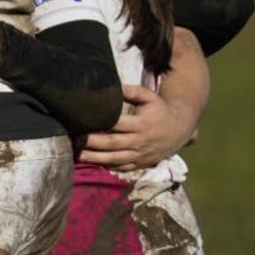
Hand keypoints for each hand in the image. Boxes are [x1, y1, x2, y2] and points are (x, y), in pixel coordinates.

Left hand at [78, 83, 199, 170]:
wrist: (181, 128)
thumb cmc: (159, 109)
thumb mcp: (149, 96)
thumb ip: (132, 91)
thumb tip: (113, 87)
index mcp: (140, 124)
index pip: (115, 124)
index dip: (99, 124)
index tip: (81, 122)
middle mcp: (140, 141)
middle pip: (112, 143)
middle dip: (91, 143)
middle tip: (73, 140)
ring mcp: (140, 154)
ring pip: (114, 159)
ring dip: (94, 158)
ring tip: (76, 155)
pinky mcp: (141, 163)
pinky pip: (122, 167)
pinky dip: (107, 166)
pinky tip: (91, 163)